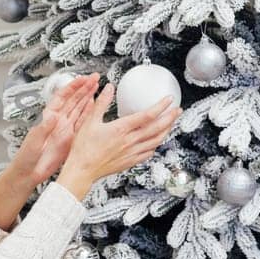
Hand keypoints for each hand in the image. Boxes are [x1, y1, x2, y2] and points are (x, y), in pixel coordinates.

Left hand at [9, 74, 100, 189]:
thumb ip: (43, 129)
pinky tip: (94, 106)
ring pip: (79, 109)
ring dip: (88, 97)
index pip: (62, 97)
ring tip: (97, 87)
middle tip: (95, 79)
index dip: (72, 86)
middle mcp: (57, 122)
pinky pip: (82, 124)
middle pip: (73, 100)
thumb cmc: (26, 158)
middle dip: (84, 88)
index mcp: (48, 118)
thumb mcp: (34, 141)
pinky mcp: (70, 140)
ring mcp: (64, 130)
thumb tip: (52, 117)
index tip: (82, 79)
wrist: (28, 174)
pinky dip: (88, 114)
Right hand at [56, 79, 181, 200]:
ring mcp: (132, 152)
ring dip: (166, 131)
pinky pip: (148, 153)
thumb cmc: (84, 148)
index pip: (148, 115)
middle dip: (170, 118)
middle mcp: (130, 141)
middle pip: (157, 128)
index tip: (168, 100)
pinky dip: (155, 145)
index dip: (161, 106)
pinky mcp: (130, 161)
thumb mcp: (90, 121)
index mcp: (121, 129)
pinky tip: (155, 143)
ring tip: (171, 124)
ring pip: (156, 141)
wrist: (82, 170)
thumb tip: (108, 88)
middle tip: (177, 110)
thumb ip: (101, 103)